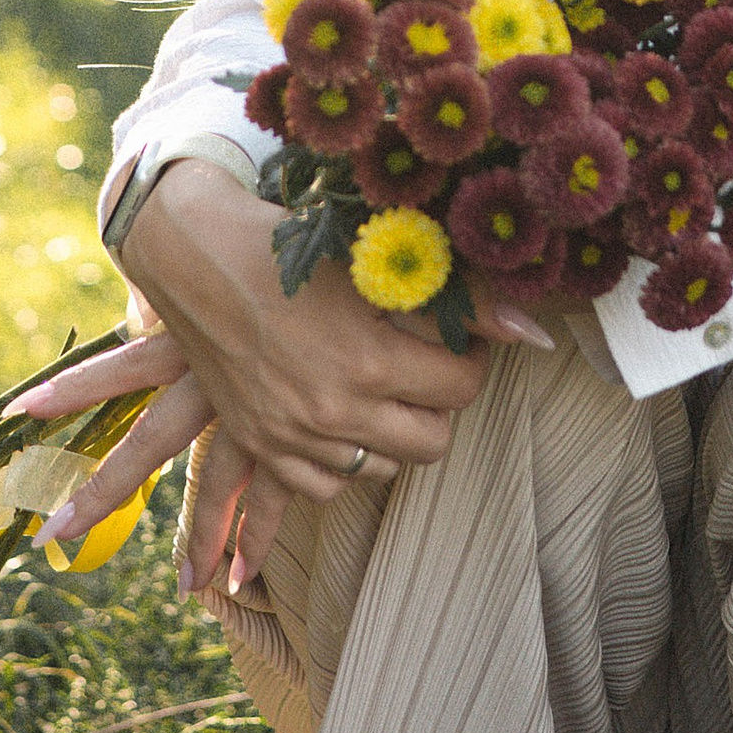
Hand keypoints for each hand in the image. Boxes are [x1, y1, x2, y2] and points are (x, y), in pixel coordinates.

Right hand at [61, 166, 546, 593]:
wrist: (195, 257)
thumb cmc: (288, 247)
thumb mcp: (375, 264)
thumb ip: (461, 300)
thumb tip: (537, 334)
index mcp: (369, 362)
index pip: (461, 389)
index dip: (472, 361)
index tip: (460, 340)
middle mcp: (334, 411)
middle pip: (430, 443)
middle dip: (439, 407)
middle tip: (425, 370)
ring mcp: (293, 436)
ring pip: (380, 468)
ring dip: (392, 433)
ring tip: (382, 389)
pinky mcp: (261, 444)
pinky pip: (326, 486)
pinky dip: (342, 459)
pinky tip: (341, 418)